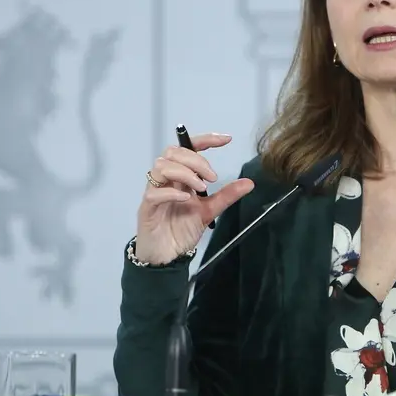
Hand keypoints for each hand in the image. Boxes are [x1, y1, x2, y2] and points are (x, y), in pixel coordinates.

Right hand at [134, 133, 253, 264]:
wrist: (167, 256)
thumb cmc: (181, 231)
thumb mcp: (209, 210)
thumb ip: (226, 195)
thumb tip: (249, 182)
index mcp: (179, 177)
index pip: (187, 148)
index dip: (205, 140)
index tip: (226, 139)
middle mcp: (166, 180)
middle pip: (172, 152)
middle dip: (195, 159)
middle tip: (212, 177)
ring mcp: (155, 192)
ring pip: (161, 166)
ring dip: (185, 173)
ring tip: (201, 188)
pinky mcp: (147, 208)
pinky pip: (154, 193)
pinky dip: (171, 192)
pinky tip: (186, 199)